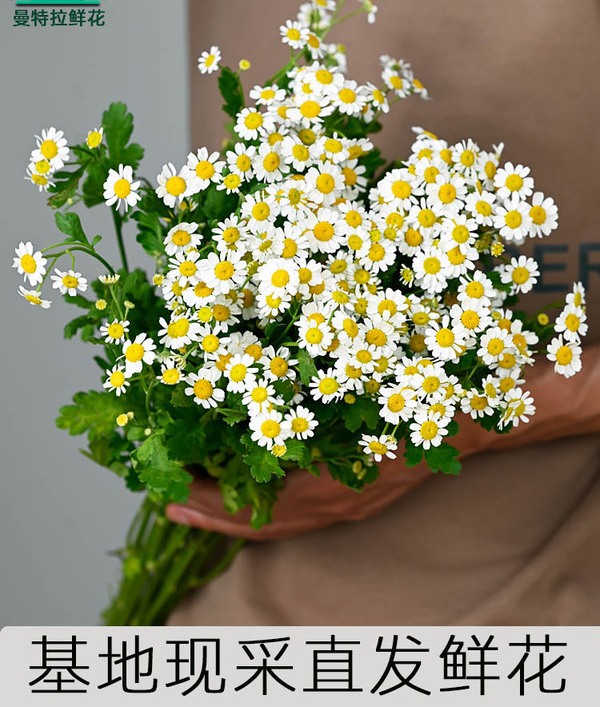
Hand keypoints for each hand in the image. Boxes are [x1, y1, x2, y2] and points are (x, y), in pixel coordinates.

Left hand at [167, 345, 599, 539]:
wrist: (483, 411)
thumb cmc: (429, 392)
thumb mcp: (369, 388)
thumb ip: (320, 394)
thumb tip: (254, 387)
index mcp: (340, 481)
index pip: (259, 506)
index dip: (213, 502)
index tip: (171, 489)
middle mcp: (341, 498)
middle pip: (263, 520)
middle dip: (211, 512)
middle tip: (163, 498)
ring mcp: (351, 497)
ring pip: (279, 515)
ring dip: (234, 508)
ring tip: (191, 495)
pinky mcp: (358, 486)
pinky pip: (301, 505)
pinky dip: (266, 498)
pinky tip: (248, 477)